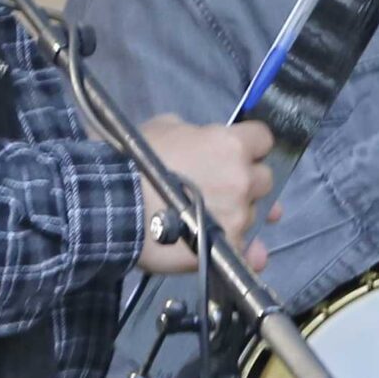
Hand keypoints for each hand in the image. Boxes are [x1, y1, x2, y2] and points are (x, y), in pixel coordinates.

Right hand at [134, 116, 275, 273]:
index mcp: (231, 145)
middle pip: (263, 179)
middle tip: (221, 188)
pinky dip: (244, 249)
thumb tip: (203, 140)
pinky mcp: (230, 247)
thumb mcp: (164, 128)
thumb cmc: (135, 161)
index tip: (236, 153)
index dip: (251, 146)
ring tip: (210, 219)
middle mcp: (243, 179)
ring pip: (253, 214)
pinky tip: (235, 248)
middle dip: (247, 182)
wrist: (115, 207)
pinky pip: (249, 249)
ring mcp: (239, 215)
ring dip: (237, 214)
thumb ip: (195, 132)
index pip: (263, 139)